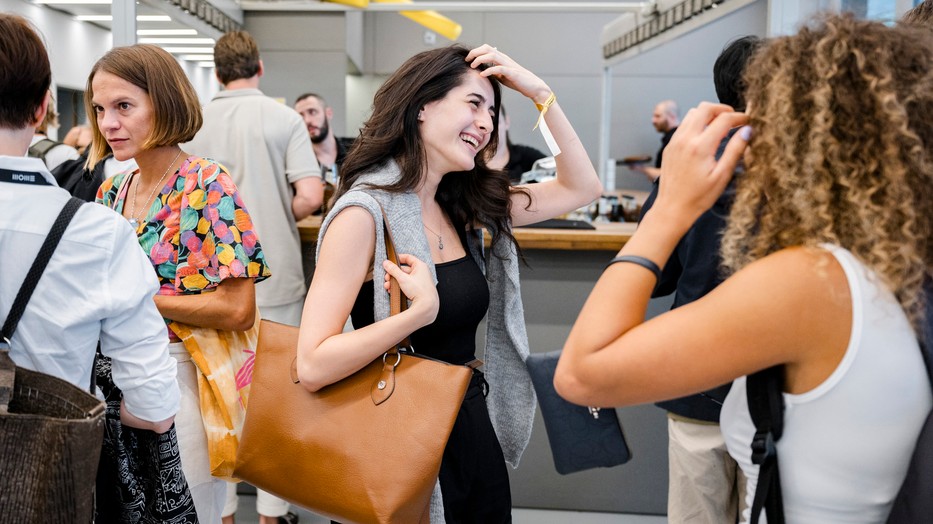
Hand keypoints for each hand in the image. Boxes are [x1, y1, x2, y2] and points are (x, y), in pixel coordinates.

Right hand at [383, 254, 438, 326]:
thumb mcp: (403, 278)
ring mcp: (420, 282)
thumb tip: (386, 263)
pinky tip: (392, 291)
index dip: (398, 258)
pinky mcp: (418, 290)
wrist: (427, 306)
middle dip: (393, 275)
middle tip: (386, 278)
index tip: (390, 261)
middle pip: (403, 270)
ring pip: (404, 279)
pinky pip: (407, 286)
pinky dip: (399, 287)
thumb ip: (393, 270)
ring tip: (387, 287)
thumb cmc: (419, 290)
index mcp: (420, 266)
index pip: (408, 258)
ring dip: (394, 282)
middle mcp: (421, 272)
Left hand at [466, 44, 550, 104]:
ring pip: (492, 55)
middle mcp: (504, 59)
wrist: (533, 87)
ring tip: (473, 66)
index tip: (468, 58)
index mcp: (501, 58)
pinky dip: (489, 70)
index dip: (476, 51)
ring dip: (480, 59)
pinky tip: (482, 74)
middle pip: (487, 48)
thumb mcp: (502, 76)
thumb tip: (483, 71)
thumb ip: (494, 71)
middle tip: (467, 59)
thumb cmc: (517, 81)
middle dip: (475, 52)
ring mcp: (508, 65)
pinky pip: (499, 68)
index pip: (487, 49)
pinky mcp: (512, 73)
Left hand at [654, 102, 749, 223]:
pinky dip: (696, 123)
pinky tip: (706, 136)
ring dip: (708, 114)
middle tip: (734, 119)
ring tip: (721, 126)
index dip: (739, 117)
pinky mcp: (670, 147)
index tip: (748, 121)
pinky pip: (683, 125)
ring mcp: (675, 142)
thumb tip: (747, 130)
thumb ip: (735, 150)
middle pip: (704, 108)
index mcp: (700, 147)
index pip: (723, 119)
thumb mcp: (722, 176)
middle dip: (722, 109)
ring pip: (692, 113)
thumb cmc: (698, 197)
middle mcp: (685, 140)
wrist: (672, 208)